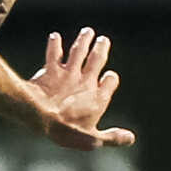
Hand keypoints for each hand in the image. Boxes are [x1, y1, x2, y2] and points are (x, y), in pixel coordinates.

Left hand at [28, 27, 135, 150]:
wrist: (40, 116)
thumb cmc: (65, 130)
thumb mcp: (91, 139)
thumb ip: (111, 137)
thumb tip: (131, 139)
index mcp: (98, 97)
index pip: (111, 81)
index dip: (110, 79)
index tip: (110, 76)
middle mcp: (86, 81)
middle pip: (97, 60)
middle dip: (101, 49)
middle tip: (103, 40)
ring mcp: (68, 74)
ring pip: (78, 52)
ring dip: (83, 40)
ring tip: (88, 31)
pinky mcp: (50, 71)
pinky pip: (53, 54)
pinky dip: (54, 44)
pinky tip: (54, 36)